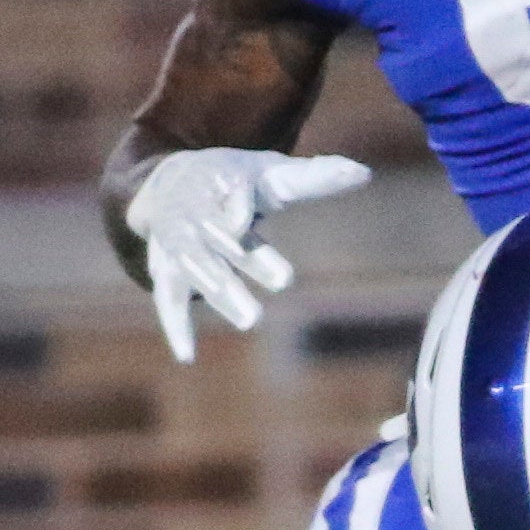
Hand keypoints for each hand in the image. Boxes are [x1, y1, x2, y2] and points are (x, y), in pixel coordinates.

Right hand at [123, 146, 370, 363]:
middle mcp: (198, 214)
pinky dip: (176, 326)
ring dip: (223, 293)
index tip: (243, 220)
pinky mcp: (165, 270)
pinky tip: (188, 356)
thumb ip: (313, 177)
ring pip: (198, 268)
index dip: (236, 206)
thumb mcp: (269, 173)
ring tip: (251, 319)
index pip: (232, 194)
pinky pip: (169, 299)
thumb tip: (363, 173)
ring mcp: (179, 244)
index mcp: (222, 183)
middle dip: (247, 257)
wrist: (169, 183)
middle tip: (284, 280)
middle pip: (222, 237)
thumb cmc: (232, 179)